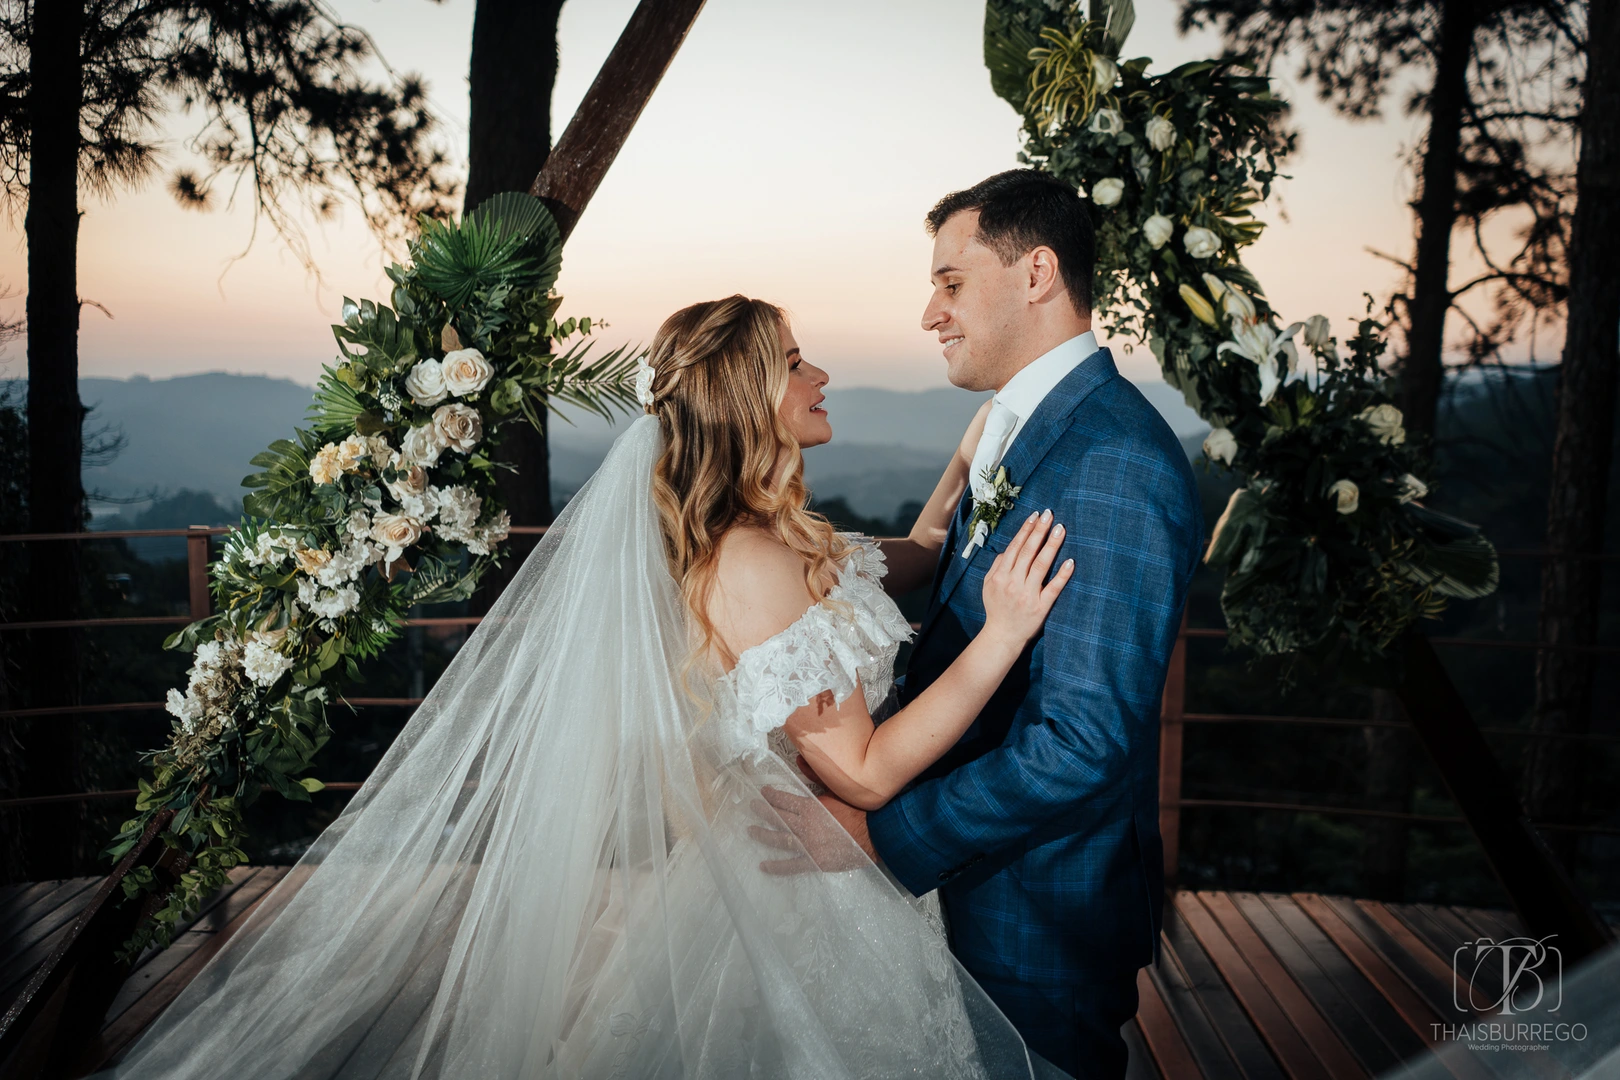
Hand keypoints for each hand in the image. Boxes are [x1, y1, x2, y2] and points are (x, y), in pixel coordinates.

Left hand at [749, 785, 875, 874]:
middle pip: (778, 818)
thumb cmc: (858, 809)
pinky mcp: (815, 862)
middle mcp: (805, 826)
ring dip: (764, 835)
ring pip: (780, 840)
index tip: (762, 792)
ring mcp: (809, 845)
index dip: (771, 796)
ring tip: (751, 831)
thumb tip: (798, 758)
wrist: (875, 834)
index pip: (783, 800)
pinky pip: (792, 865)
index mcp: (809, 807)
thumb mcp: (836, 789)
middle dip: (763, 812)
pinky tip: (765, 866)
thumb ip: (815, 775)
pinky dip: (777, 867)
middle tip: (751, 808)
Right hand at [981, 509, 1073, 648]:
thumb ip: (997, 566)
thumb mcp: (988, 586)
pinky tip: (1071, 561)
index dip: (1026, 530)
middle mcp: (1013, 583)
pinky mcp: (1041, 607)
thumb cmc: (996, 609)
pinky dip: (1062, 574)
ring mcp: (1028, 595)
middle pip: (1028, 552)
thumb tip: (1008, 549)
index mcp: (1001, 576)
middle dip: (1039, 531)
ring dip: (1051, 545)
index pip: (1015, 547)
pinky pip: (1053, 588)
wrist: (1002, 636)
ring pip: (1041, 565)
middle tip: (1050, 515)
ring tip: (1060, 529)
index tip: (1036, 516)